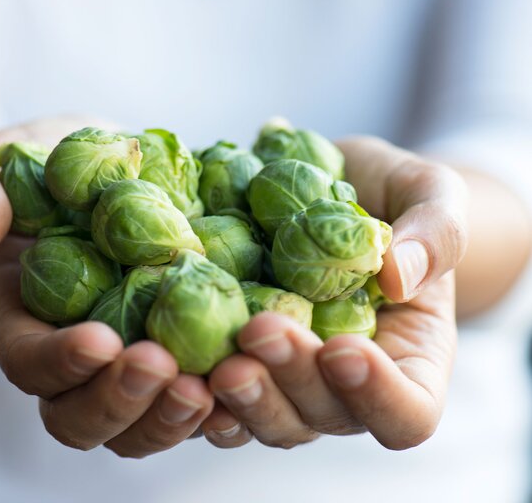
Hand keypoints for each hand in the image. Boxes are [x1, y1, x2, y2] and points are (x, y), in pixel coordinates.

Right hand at [0, 117, 213, 457]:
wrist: (97, 185)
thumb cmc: (45, 174)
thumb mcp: (4, 165)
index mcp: (24, 323)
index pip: (28, 362)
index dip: (59, 362)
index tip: (100, 339)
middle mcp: (75, 363)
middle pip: (82, 418)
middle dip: (120, 402)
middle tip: (162, 368)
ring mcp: (128, 368)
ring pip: (140, 427)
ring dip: (171, 418)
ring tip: (209, 387)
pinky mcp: (178, 359)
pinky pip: (196, 403)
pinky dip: (221, 406)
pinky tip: (248, 379)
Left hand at [201, 137, 466, 449]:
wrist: (334, 189)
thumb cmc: (393, 197)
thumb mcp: (430, 193)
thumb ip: (435, 231)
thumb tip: (398, 275)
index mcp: (406, 360)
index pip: (407, 412)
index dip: (379, 397)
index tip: (344, 349)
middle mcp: (342, 385)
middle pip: (321, 416)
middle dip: (290, 381)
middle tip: (259, 332)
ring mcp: (287, 378)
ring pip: (265, 418)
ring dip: (238, 398)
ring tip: (214, 360)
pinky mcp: (239, 358)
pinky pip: (216, 395)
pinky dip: (196, 388)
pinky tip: (172, 361)